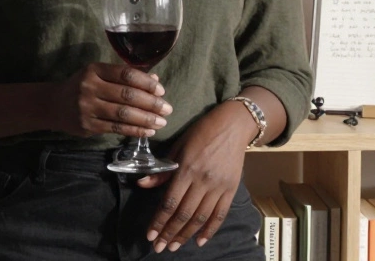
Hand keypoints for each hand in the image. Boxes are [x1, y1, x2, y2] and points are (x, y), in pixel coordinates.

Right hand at [48, 63, 170, 138]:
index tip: (161, 90)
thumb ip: (125, 76)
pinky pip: (116, 128)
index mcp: (94, 70)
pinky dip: (134, 131)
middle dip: (151, 103)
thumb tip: (155, 79)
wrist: (54, 104)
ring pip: (123, 114)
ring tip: (161, 122)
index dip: (146, 82)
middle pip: (127, 95)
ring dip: (146, 119)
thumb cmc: (82, 86)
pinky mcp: (87, 125)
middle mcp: (89, 86)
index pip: (126, 74)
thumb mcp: (99, 75)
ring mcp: (87, 107)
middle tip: (167, 109)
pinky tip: (147, 132)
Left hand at [137, 103, 248, 252]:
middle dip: (169, 233)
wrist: (232, 125)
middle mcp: (202, 181)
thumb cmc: (201, 132)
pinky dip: (210, 230)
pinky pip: (220, 214)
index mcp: (186, 169)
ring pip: (200, 217)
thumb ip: (162, 170)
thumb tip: (142, 184)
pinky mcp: (231, 189)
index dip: (159, 221)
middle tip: (159, 248)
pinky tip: (200, 241)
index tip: (150, 235)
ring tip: (174, 246)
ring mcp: (218, 186)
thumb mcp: (178, 146)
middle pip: (183, 214)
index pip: (169, 202)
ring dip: (186, 235)